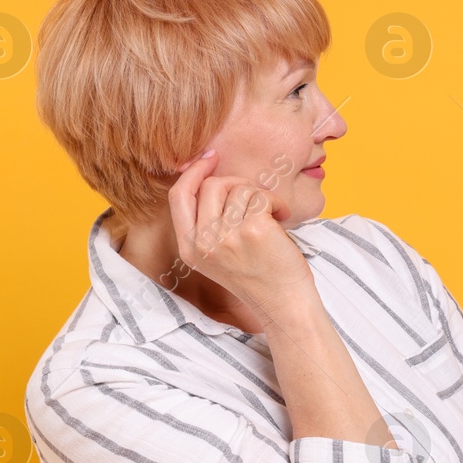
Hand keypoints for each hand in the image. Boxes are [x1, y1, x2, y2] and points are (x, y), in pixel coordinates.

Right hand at [168, 148, 311, 310]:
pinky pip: (260, 195)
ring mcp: (225, 236)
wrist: (284, 305)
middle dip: (237, 184)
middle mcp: (203, 243)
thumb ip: (209, 222)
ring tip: (272, 216)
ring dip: (261, 196)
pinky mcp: (252, 229)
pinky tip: (283, 218)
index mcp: (189, 248)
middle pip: (211, 186)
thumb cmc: (259, 276)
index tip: (211, 157)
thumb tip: (211, 175)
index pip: (178, 196)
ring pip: (239, 188)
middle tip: (257, 199)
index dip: (194, 171)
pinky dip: (276, 202)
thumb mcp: (219, 254)